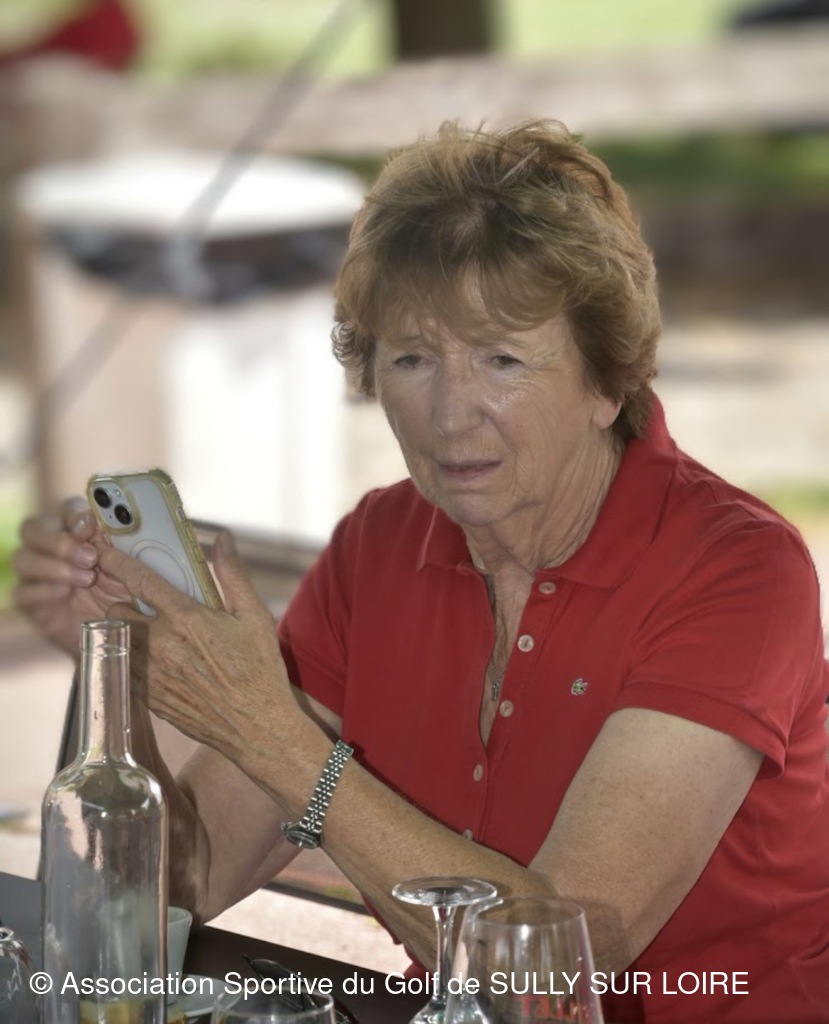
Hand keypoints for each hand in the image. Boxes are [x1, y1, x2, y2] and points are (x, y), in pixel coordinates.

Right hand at [13, 498, 131, 654]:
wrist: (120, 633)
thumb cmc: (127, 593)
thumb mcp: (131, 568)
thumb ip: (119, 546)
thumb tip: (115, 525)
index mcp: (79, 533)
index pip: (65, 509)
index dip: (73, 515)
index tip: (88, 528)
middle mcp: (53, 549)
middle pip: (32, 529)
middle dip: (59, 541)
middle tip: (90, 558)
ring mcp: (38, 576)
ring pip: (23, 558)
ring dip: (54, 567)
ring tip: (86, 580)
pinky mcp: (32, 603)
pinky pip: (22, 592)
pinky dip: (44, 590)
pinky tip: (65, 594)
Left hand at [99, 532, 294, 764]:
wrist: (256, 726)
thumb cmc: (260, 670)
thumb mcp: (254, 616)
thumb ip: (232, 574)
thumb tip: (222, 538)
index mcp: (186, 619)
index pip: (140, 581)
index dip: (118, 562)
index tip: (106, 552)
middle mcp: (161, 644)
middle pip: (118, 611)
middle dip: (125, 603)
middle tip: (145, 605)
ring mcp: (150, 673)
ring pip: (116, 640)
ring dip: (127, 632)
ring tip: (151, 633)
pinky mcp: (147, 697)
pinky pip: (124, 668)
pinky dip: (132, 659)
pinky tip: (158, 662)